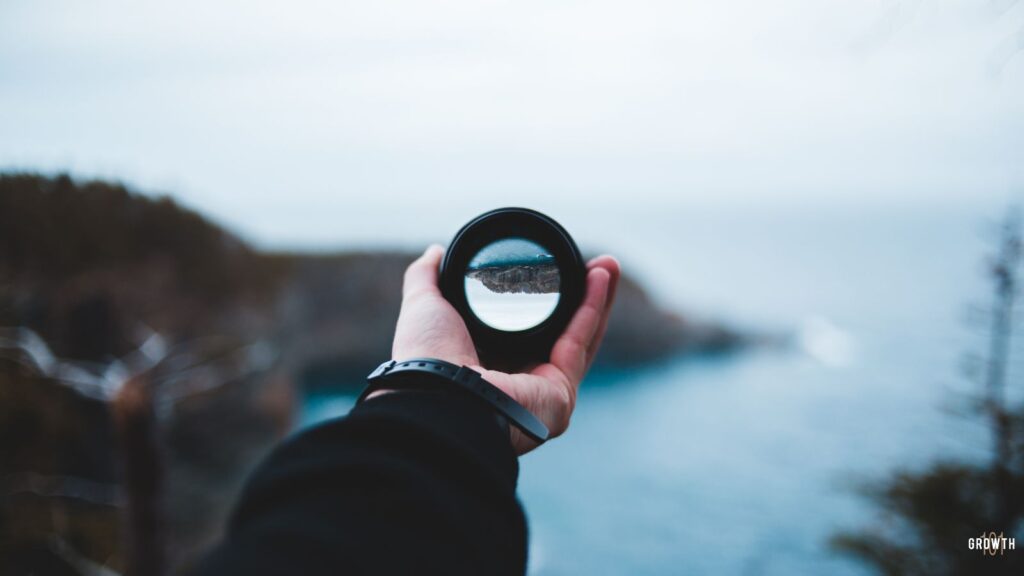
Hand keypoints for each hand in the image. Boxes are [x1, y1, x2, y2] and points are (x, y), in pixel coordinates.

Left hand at [391, 244, 619, 453]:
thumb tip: (435, 252)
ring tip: (608, 264)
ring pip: (580, 338)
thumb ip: (427, 278)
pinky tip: (599, 278)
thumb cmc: (424, 360)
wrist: (435, 393)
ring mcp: (543, 392)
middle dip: (582, 298)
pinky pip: (580, 344)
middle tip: (595, 265)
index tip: (556, 269)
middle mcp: (519, 383)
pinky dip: (591, 309)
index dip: (546, 301)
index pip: (528, 332)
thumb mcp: (424, 307)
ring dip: (596, 300)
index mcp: (488, 367)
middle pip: (563, 335)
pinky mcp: (560, 394)